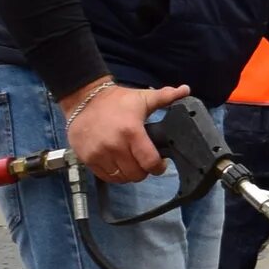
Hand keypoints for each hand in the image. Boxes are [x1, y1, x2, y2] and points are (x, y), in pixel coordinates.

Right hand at [60, 80, 188, 181]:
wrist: (82, 99)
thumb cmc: (115, 100)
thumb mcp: (142, 97)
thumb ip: (165, 96)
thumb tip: (186, 90)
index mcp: (131, 131)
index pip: (150, 162)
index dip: (158, 167)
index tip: (160, 164)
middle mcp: (114, 145)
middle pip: (136, 174)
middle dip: (144, 170)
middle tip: (143, 161)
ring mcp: (99, 154)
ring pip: (122, 178)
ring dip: (129, 173)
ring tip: (130, 162)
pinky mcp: (88, 159)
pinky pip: (106, 177)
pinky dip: (114, 174)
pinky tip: (117, 164)